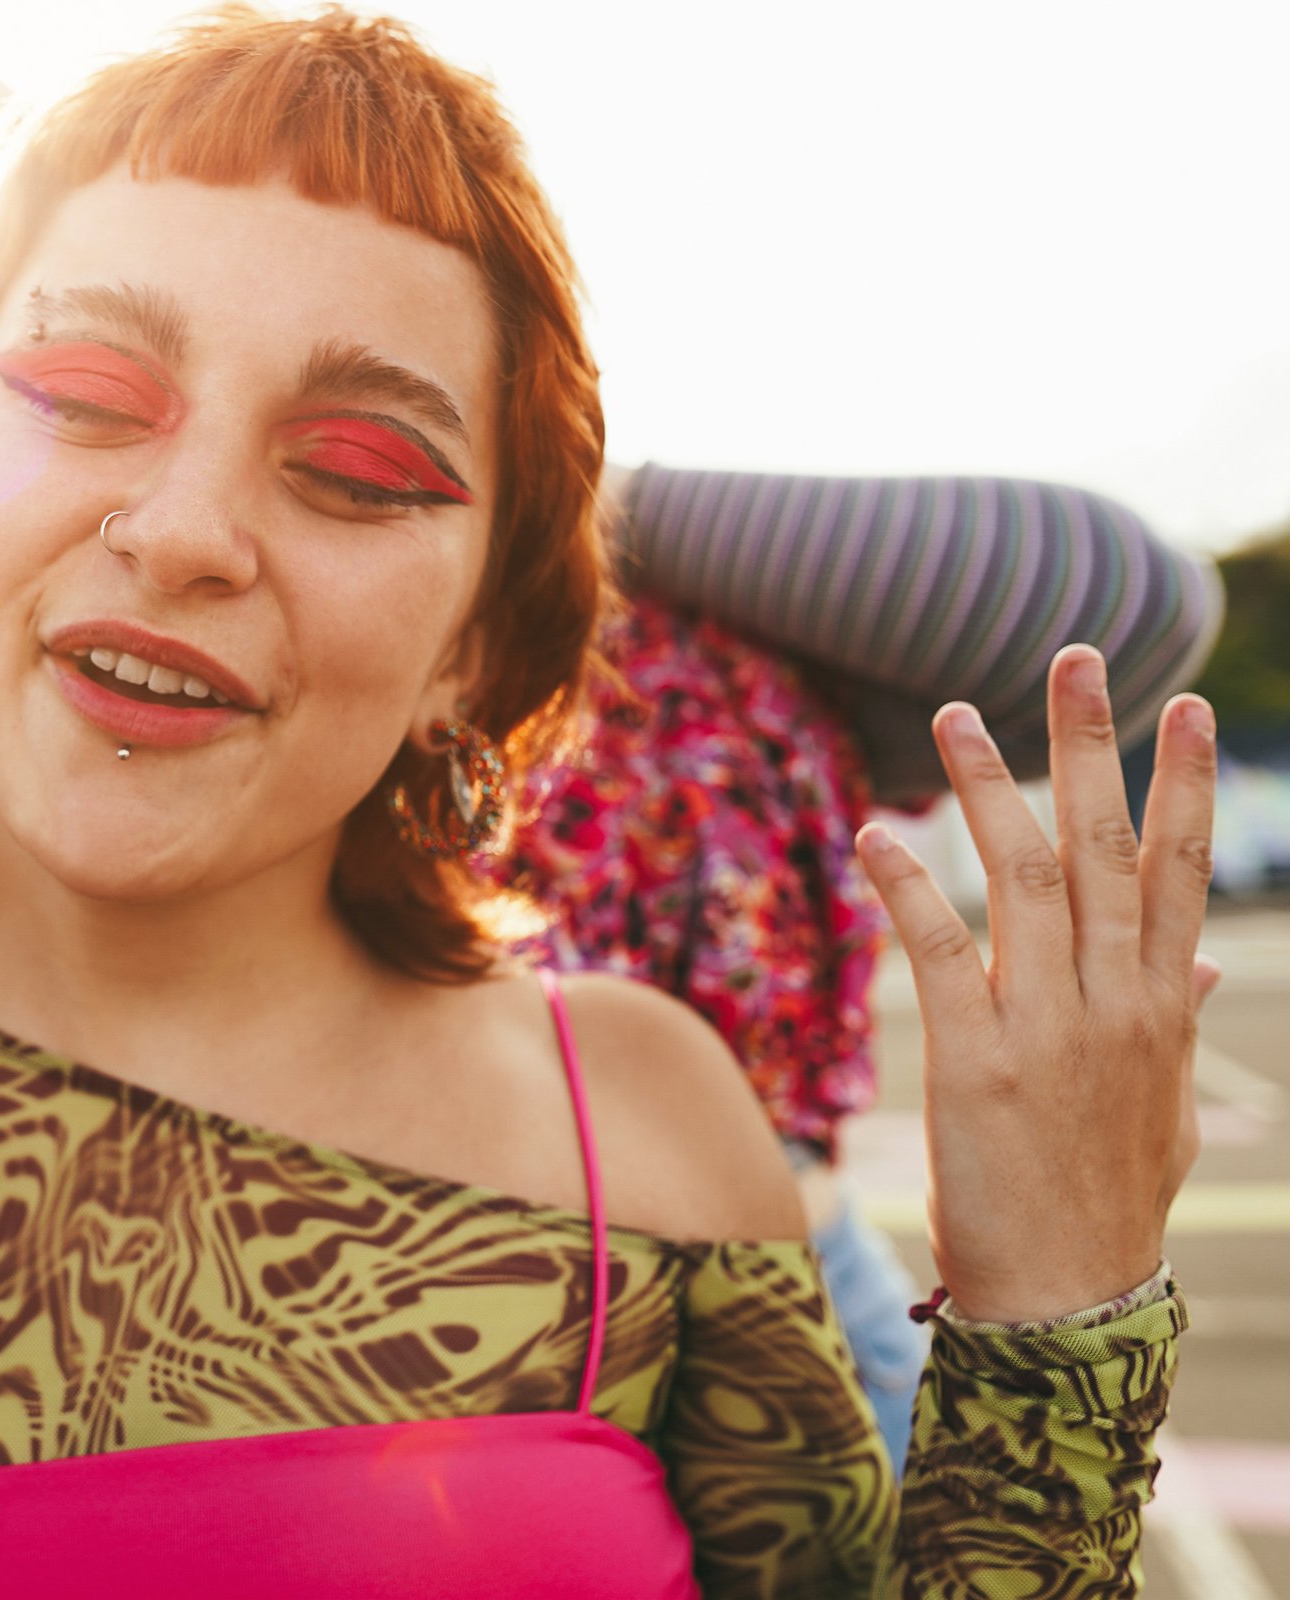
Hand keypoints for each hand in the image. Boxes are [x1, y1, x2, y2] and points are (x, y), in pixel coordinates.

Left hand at [856, 646, 1214, 1322]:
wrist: (1071, 1298)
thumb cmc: (1110, 1200)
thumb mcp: (1166, 1105)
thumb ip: (1177, 1022)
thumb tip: (1197, 960)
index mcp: (1158, 1005)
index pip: (1176, 870)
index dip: (1178, 783)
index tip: (1183, 705)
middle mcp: (1113, 1004)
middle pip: (1104, 850)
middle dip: (1090, 748)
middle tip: (1076, 657)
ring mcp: (1047, 1030)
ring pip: (1021, 882)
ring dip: (987, 790)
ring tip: (956, 714)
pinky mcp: (976, 1065)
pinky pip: (938, 955)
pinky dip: (908, 888)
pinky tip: (879, 832)